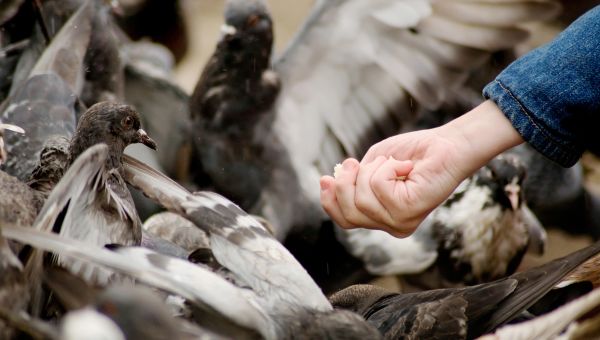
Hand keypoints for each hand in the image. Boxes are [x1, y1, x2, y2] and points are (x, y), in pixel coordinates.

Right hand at [320, 127, 466, 236]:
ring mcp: (399, 222)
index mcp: (381, 217)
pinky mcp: (408, 213)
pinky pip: (377, 186)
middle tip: (356, 163)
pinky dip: (387, 167)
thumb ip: (353, 179)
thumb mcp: (372, 165)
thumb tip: (327, 182)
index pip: (345, 221)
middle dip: (345, 183)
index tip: (325, 178)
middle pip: (348, 212)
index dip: (330, 201)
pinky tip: (405, 166)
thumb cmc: (413, 153)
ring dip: (371, 170)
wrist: (447, 146)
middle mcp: (390, 225)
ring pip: (361, 198)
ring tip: (391, 163)